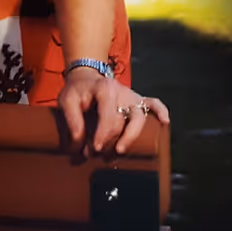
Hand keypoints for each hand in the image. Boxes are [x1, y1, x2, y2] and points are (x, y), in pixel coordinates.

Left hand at [56, 67, 170, 156]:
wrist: (85, 77)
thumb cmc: (76, 91)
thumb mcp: (66, 101)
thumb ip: (72, 122)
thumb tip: (79, 146)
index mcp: (105, 89)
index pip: (109, 116)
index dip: (102, 136)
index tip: (93, 149)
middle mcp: (122, 91)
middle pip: (126, 118)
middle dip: (115, 139)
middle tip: (103, 153)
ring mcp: (131, 96)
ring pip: (140, 115)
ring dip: (132, 135)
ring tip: (121, 149)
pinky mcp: (137, 99)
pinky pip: (153, 103)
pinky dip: (161, 111)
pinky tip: (165, 122)